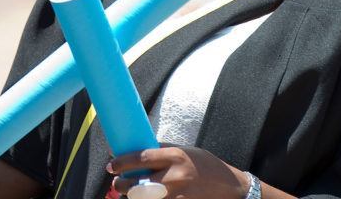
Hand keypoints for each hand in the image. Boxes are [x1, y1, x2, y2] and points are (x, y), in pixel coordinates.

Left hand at [107, 146, 249, 198]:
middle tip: (116, 181)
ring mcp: (178, 194)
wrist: (228, 186)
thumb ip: (160, 150)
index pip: (141, 158)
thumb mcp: (183, 151)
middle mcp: (175, 176)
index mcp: (175, 157)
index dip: (122, 162)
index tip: (112, 164)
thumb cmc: (203, 164)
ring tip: (128, 191)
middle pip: (138, 184)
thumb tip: (133, 147)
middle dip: (121, 185)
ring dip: (132, 196)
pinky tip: (144, 197)